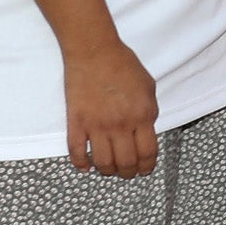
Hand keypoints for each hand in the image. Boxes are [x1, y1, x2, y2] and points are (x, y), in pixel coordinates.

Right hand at [65, 37, 163, 176]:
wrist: (94, 51)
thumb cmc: (123, 64)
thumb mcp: (149, 87)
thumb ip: (149, 112)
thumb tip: (146, 131)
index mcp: (142, 116)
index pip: (147, 153)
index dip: (147, 167)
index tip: (144, 170)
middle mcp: (120, 125)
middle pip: (126, 162)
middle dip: (128, 173)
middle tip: (127, 172)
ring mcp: (96, 125)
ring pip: (103, 163)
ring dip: (107, 171)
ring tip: (109, 169)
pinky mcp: (76, 122)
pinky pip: (76, 152)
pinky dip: (81, 164)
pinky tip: (86, 166)